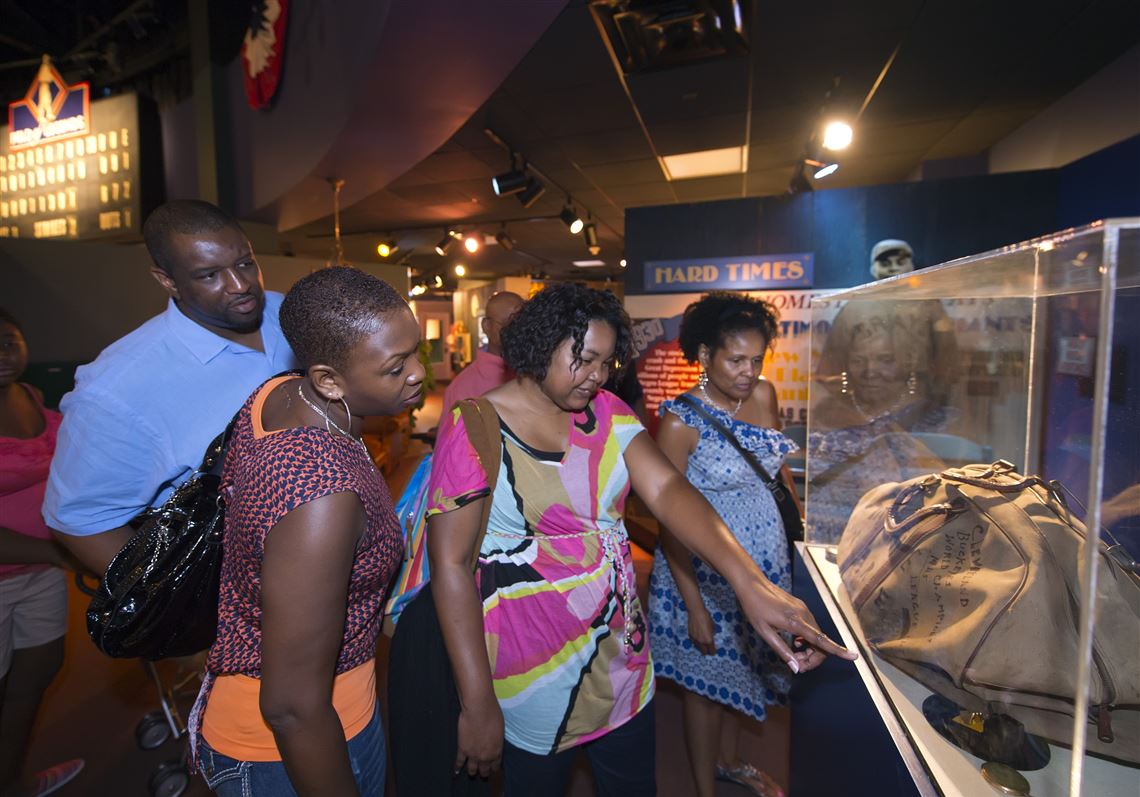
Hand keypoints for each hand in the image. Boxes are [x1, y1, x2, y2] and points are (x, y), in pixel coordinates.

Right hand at [454, 695, 503, 778]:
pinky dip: (457, 767)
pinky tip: (456, 772)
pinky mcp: (462, 749)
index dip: (494, 768)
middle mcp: (486, 757)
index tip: (492, 769)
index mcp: (497, 751)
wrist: (479, 710)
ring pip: (472, 769)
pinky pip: (459, 762)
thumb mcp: (500, 730)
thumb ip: (497, 741)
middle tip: (483, 773)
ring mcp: (473, 755)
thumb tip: (493, 743)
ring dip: (472, 772)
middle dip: (484, 772)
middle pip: (484, 770)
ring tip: (472, 773)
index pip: (496, 766)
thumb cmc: (493, 715)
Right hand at [687, 606, 716, 655]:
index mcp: (708, 640)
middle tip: (709, 648)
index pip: (711, 651)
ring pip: (698, 647)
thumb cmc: (706, 618)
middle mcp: (701, 642)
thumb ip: (712, 633)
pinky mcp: (690, 635)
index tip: (714, 650)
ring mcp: (694, 639)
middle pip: (704, 652)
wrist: (696, 612)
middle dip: (707, 651)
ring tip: (703, 641)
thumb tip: (711, 635)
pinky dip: (696, 641)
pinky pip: (694, 642)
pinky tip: (698, 636)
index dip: (713, 652)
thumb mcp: (713, 626)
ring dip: (701, 646)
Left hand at [736, 578, 856, 673]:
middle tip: (796, 665)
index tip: (854, 656)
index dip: (838, 650)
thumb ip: (782, 650)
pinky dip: (807, 640)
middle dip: (813, 658)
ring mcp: (804, 610)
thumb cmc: (755, 608)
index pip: (821, 640)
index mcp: (796, 622)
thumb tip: (796, 669)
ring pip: (817, 636)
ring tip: (793, 655)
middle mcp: (804, 615)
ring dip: (810, 650)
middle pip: (821, 643)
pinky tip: (795, 642)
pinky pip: (812, 628)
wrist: (752, 584)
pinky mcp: (801, 608)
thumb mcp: (764, 632)